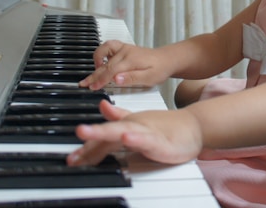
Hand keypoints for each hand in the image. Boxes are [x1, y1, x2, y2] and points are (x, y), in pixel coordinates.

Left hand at [66, 100, 202, 165]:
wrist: (194, 126)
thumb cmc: (167, 126)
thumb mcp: (139, 121)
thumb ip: (119, 115)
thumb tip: (102, 106)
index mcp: (127, 125)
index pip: (103, 136)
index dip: (87, 146)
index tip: (71, 158)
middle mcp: (133, 126)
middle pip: (107, 134)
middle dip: (88, 141)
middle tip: (71, 155)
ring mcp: (146, 132)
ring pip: (122, 132)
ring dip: (104, 133)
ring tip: (87, 133)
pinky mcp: (160, 141)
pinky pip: (147, 139)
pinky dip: (137, 137)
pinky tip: (127, 137)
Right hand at [79, 40, 170, 89]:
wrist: (166, 59)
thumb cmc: (159, 69)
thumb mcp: (149, 78)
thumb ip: (132, 78)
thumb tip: (116, 79)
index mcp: (131, 60)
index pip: (110, 70)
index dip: (100, 80)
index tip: (93, 87)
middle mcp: (125, 52)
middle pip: (104, 63)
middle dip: (94, 75)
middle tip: (85, 84)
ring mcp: (123, 48)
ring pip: (103, 50)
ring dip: (96, 60)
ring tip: (93, 73)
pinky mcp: (123, 47)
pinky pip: (107, 47)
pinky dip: (101, 53)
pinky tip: (100, 63)